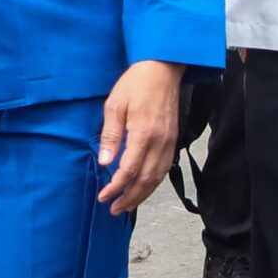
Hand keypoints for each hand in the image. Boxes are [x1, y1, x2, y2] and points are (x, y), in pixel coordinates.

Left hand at [98, 59, 183, 213]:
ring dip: (142, 194)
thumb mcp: (115, 105)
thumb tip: (105, 161)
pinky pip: (165, 168)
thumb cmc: (136, 84)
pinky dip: (153, 182)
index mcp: (143, 133)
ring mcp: (169, 142)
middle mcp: (159, 141)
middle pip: (145, 179)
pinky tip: (144, 187)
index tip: (103, 195)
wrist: (162, 69)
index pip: (129, 170)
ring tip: (127, 204)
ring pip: (157, 177)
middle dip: (129, 198)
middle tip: (114, 209)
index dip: (116, 187)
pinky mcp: (173, 139)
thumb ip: (110, 135)